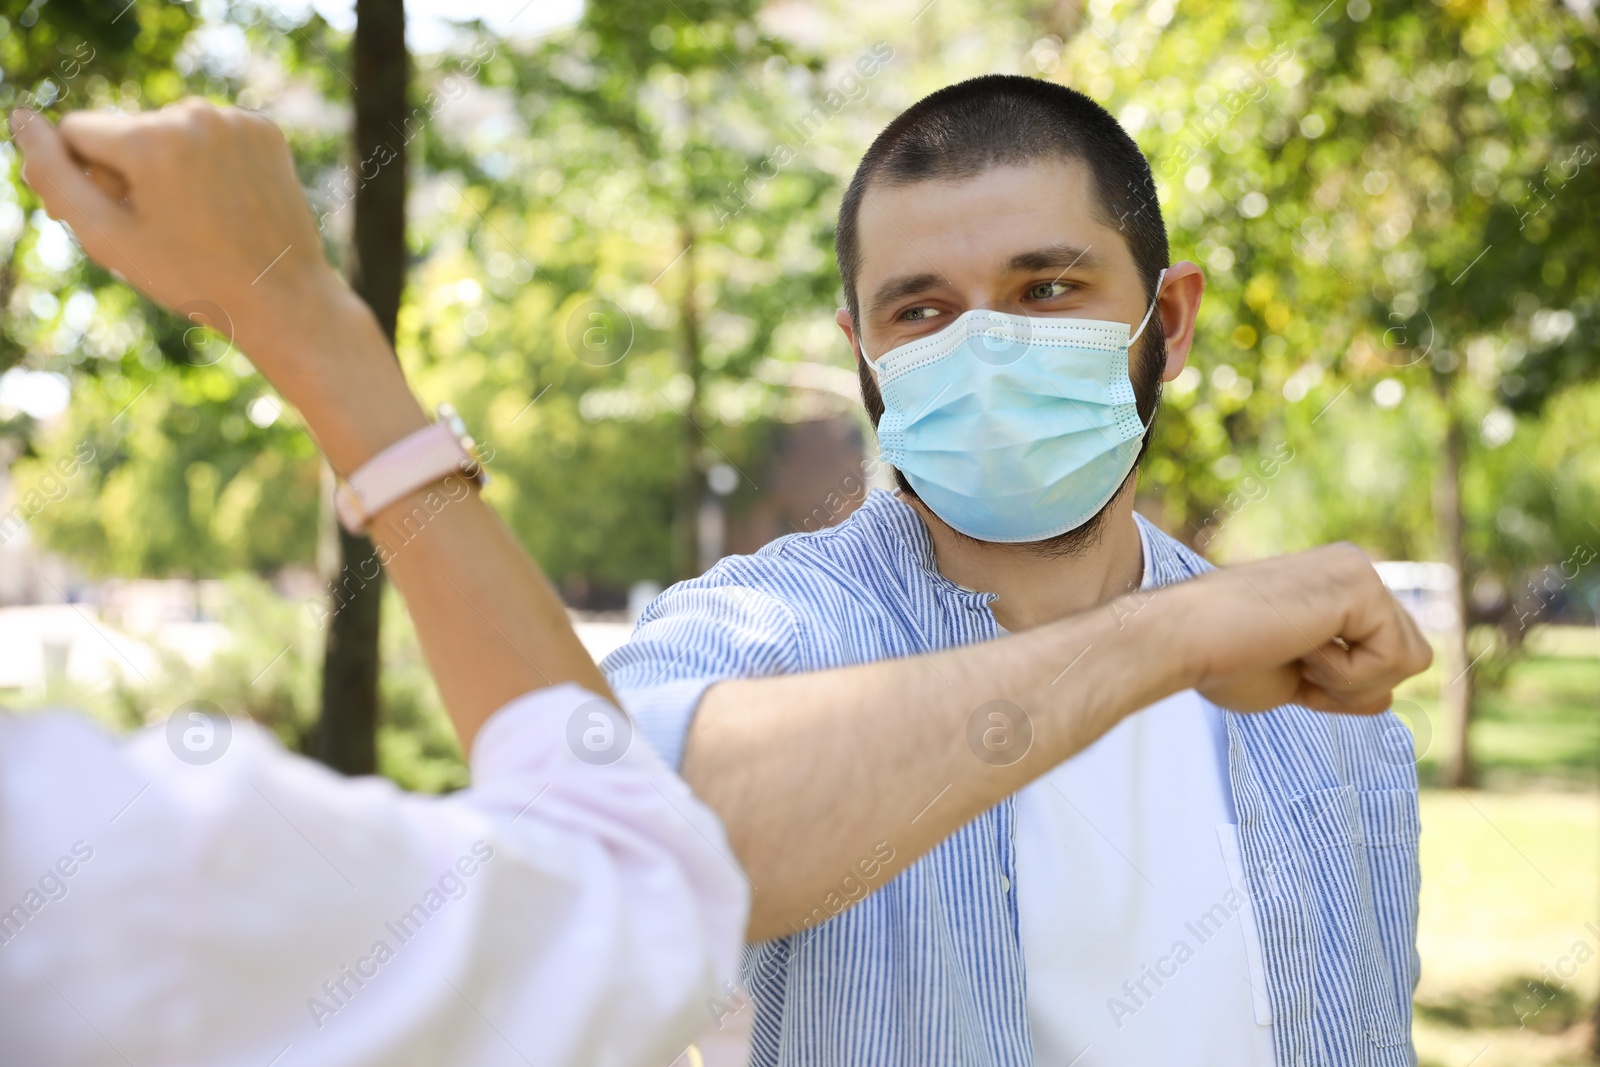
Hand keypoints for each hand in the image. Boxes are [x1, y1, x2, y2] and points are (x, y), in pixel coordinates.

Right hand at [10, 101, 423, 470]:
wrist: (285, 298)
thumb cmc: (191, 277)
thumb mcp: (107, 237)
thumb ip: (54, 177)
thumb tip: (23, 120)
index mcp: (150, 139)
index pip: (77, 131)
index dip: (84, 177)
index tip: (111, 217)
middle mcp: (194, 114)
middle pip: (125, 131)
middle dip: (128, 172)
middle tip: (162, 229)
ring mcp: (236, 120)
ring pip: (169, 131)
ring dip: (168, 167)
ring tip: (198, 220)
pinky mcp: (266, 130)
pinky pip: (212, 135)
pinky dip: (209, 163)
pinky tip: (226, 204)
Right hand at [1171, 543, 1433, 714]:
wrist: (1181, 641)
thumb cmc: (1222, 661)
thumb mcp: (1298, 680)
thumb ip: (1344, 681)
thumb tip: (1389, 696)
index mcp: (1338, 584)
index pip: (1387, 655)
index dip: (1345, 686)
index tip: (1289, 668)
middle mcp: (1355, 568)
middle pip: (1412, 658)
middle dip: (1358, 685)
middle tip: (1297, 666)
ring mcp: (1359, 571)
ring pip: (1412, 660)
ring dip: (1353, 682)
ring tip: (1298, 654)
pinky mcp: (1360, 584)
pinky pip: (1394, 659)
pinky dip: (1347, 675)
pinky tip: (1301, 647)